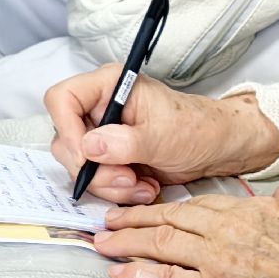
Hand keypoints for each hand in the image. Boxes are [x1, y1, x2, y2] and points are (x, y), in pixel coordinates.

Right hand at [45, 66, 278, 204]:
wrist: (216, 148)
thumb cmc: (196, 128)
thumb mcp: (162, 136)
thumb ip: (124, 142)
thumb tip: (88, 147)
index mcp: (109, 86)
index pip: (62, 99)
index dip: (67, 129)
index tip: (87, 157)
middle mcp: (99, 108)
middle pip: (66, 140)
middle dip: (94, 168)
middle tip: (127, 177)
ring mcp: (102, 134)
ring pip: (79, 166)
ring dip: (108, 184)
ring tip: (142, 185)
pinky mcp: (109, 158)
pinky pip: (95, 181)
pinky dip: (115, 191)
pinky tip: (142, 188)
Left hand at [96, 187, 278, 277]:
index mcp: (250, 211)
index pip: (192, 205)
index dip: (160, 207)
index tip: (140, 209)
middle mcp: (232, 233)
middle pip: (169, 223)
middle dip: (132, 223)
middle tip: (106, 224)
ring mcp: (224, 264)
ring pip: (163, 248)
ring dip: (128, 247)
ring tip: (105, 246)